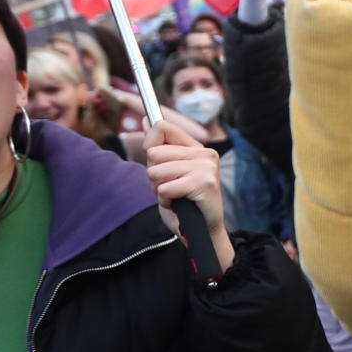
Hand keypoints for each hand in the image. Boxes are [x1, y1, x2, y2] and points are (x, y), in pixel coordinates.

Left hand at [144, 120, 235, 271]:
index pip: (162, 127)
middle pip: (154, 152)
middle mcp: (204, 153)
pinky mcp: (204, 183)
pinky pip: (165, 188)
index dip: (149, 143)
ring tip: (174, 197)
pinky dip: (165, 201)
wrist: (202, 232)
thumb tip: (145, 119)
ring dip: (159, 190)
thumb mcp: (167, 172)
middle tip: (170, 188)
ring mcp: (206, 167)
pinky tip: (178, 204)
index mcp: (196, 147)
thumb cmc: (184, 203)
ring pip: (157, 171)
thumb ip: (158, 147)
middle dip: (154, 175)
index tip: (153, 161)